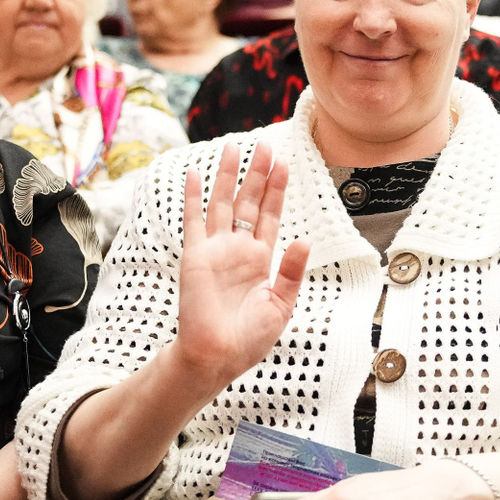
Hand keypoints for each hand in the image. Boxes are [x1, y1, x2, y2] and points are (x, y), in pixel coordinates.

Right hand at [173, 144, 309, 388]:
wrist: (218, 355)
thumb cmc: (248, 338)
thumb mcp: (280, 304)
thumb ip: (291, 271)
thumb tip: (304, 239)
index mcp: (260, 259)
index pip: (270, 215)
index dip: (277, 190)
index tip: (285, 163)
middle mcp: (238, 249)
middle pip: (249, 201)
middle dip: (257, 174)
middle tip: (264, 144)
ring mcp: (216, 249)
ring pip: (222, 203)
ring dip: (227, 176)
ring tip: (233, 147)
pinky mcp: (196, 255)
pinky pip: (194, 220)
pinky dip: (194, 197)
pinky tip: (196, 174)